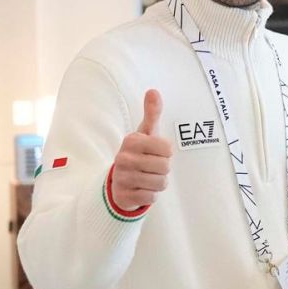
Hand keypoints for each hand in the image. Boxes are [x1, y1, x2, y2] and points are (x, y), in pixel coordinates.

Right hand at [110, 90, 172, 211]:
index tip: (155, 153)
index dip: (166, 153)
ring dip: (158, 183)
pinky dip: (151, 195)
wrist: (120, 181)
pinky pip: (151, 197)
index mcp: (131, 141)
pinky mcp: (124, 196)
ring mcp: (122, 178)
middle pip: (166, 167)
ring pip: (160, 183)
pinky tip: (141, 189)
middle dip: (163, 169)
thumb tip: (153, 91)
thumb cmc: (139, 153)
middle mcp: (123, 158)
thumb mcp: (146, 133)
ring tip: (148, 177)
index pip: (168, 149)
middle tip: (151, 167)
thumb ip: (152, 113)